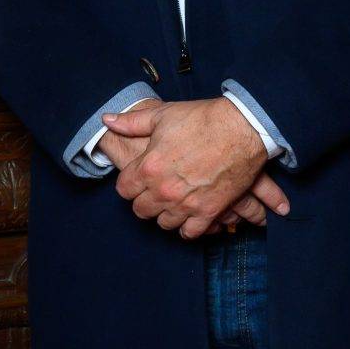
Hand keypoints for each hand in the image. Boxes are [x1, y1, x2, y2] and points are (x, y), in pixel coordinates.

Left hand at [101, 98, 290, 240]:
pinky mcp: (209, 211)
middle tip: (154, 192)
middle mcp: (163, 190)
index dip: (129, 184)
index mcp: (148, 167)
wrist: (242, 127)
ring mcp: (186, 203)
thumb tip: (107, 120)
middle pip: (141, 210)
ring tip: (172, 204)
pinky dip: (188, 228)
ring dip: (165, 214)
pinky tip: (189, 218)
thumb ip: (131, 122)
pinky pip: (190, 233)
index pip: (124, 190)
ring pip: (163, 223)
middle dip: (144, 201)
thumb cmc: (202, 118)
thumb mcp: (162, 115)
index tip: (137, 180)